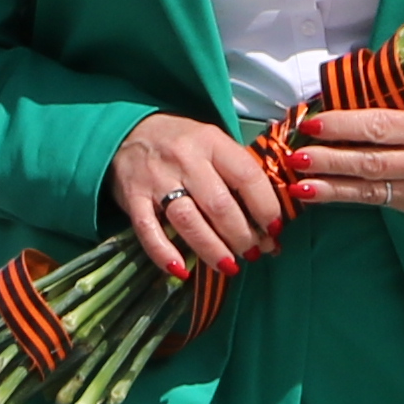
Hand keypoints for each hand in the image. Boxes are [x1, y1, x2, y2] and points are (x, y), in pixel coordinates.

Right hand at [106, 111, 282, 280]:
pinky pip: (148, 230)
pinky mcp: (132, 197)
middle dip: (242, 236)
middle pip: (219, 205)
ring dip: (213, 249)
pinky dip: (164, 254)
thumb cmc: (183, 144)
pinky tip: (182, 271)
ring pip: (188, 221)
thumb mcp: (213, 144)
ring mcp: (156, 178)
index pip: (246, 176)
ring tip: (229, 266)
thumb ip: (239, 176)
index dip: (266, 207)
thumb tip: (271, 225)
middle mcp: (184, 158)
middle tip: (253, 252)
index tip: (275, 229)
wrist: (129, 131)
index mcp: (211, 142)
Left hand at [281, 104, 403, 216]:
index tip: (312, 122)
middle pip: (372, 161)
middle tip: (296, 154)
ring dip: (328, 185)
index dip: (344, 125)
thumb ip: (392, 92)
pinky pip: (369, 200)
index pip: (380, 126)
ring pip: (368, 188)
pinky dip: (338, 196)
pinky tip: (310, 194)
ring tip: (296, 182)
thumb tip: (342, 77)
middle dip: (331, 159)